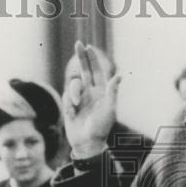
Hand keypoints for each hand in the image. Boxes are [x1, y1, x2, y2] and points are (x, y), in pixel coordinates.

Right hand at [63, 40, 119, 158]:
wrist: (87, 143)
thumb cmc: (101, 127)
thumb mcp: (109, 109)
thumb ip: (112, 91)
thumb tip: (119, 75)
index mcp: (102, 92)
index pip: (97, 71)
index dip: (93, 59)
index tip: (89, 47)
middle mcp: (91, 92)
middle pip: (85, 70)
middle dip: (81, 57)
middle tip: (78, 43)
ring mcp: (80, 97)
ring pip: (73, 85)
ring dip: (73, 94)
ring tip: (76, 107)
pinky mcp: (70, 104)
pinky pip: (66, 96)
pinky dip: (68, 104)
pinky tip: (72, 114)